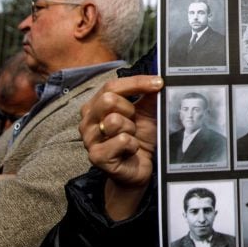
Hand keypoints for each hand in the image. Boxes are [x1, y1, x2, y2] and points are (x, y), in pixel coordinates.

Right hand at [80, 75, 162, 219]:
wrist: (138, 169)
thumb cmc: (140, 138)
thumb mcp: (146, 112)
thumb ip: (149, 94)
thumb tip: (159, 78)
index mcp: (96, 105)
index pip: (112, 85)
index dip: (137, 83)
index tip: (159, 83)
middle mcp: (88, 120)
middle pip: (109, 100)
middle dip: (130, 110)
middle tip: (135, 122)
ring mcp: (89, 139)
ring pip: (114, 121)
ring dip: (131, 129)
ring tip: (132, 137)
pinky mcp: (96, 156)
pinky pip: (121, 140)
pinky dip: (132, 145)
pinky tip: (131, 150)